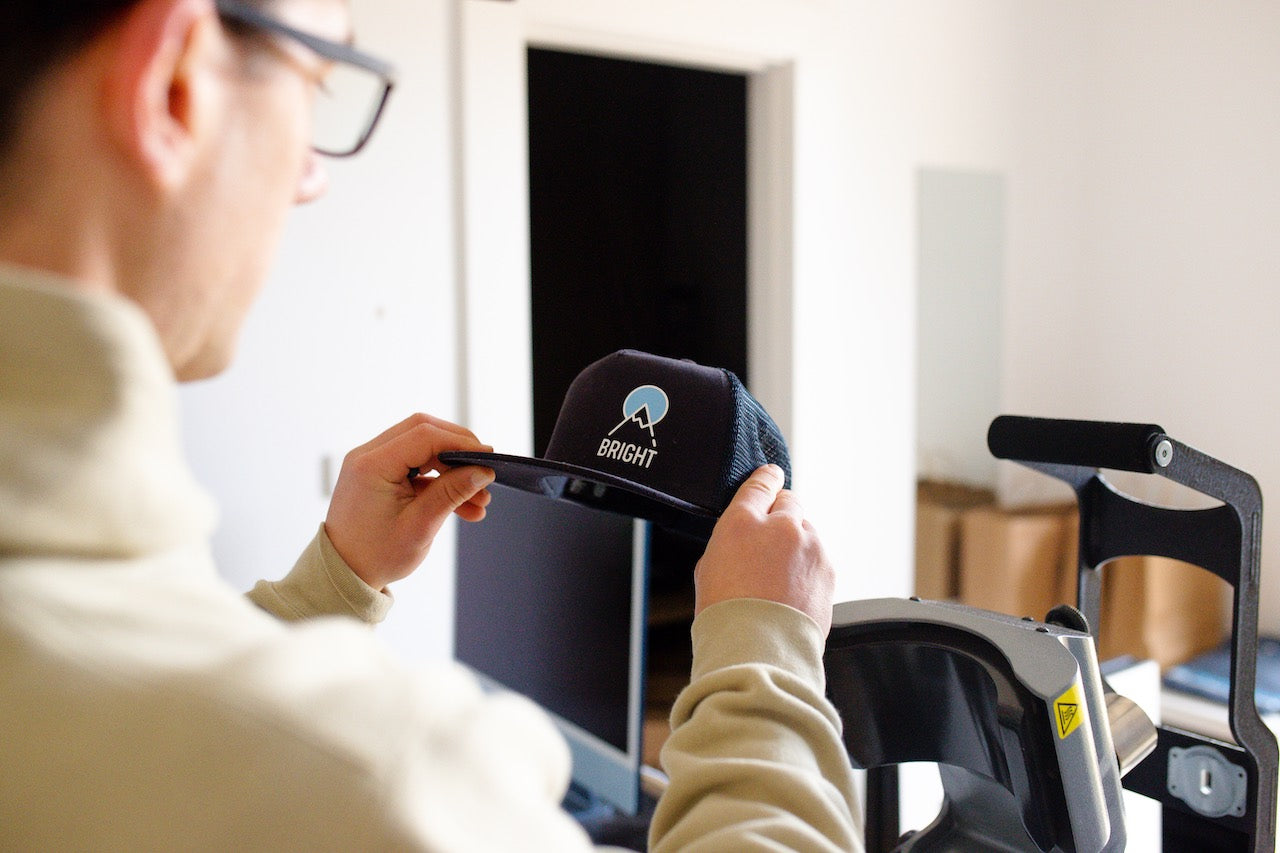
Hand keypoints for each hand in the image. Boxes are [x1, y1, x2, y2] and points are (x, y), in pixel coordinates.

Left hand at [324, 413, 495, 590]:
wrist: (343, 573)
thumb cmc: (374, 556)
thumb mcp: (420, 527)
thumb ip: (452, 494)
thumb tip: (483, 472)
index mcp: (372, 465)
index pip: (425, 435)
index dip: (461, 443)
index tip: (488, 458)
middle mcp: (368, 456)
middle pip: (424, 432)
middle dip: (458, 451)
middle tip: (483, 472)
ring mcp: (372, 463)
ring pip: (423, 448)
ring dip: (452, 469)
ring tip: (478, 499)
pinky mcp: (379, 474)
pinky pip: (416, 465)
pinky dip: (439, 480)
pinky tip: (462, 505)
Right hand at [693, 464, 834, 635]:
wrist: (759, 651)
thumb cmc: (727, 616)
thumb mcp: (709, 568)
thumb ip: (731, 541)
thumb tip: (746, 537)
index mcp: (742, 521)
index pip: (761, 482)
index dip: (766, 478)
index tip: (771, 476)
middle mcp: (781, 526)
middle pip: (789, 502)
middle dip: (781, 516)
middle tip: (769, 542)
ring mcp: (810, 546)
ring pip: (806, 531)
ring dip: (796, 545)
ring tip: (778, 579)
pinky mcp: (828, 569)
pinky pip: (818, 557)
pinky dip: (808, 568)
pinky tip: (792, 592)